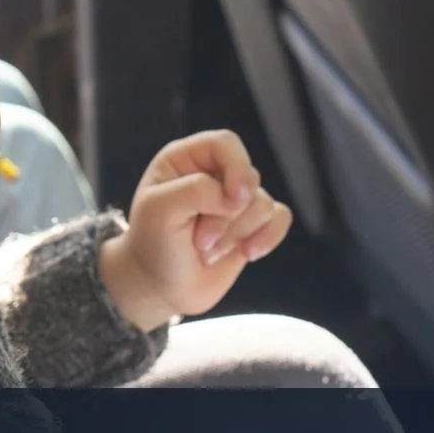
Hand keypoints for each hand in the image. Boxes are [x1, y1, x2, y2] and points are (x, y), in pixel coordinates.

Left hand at [97, 129, 292, 332]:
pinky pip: (280, 218)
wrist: (161, 289)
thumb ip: (197, 190)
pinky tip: (247, 254)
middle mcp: (213, 173)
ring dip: (237, 234)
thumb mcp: (160, 211)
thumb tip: (236, 197)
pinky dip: (267, 238)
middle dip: (228, 216)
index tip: (233, 200)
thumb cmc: (153, 244)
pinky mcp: (253, 225)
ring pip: (264, 203)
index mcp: (186, 159)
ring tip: (208, 252)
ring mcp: (235, 200)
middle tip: (199, 240)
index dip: (236, 167)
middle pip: (249, 177)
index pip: (225, 143)